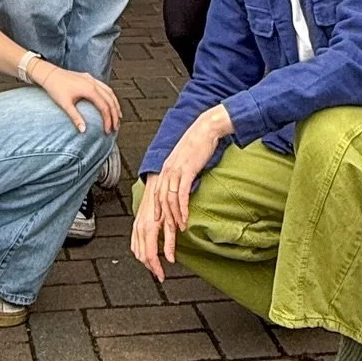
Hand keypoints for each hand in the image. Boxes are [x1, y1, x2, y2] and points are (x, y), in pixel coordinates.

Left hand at [33, 64, 120, 136]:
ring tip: (117, 115)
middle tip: (116, 126)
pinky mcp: (88, 77)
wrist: (49, 74)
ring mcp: (91, 79)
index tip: (107, 130)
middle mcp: (93, 83)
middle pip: (110, 100)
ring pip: (109, 92)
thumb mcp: (65, 104)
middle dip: (114, 114)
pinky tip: (109, 101)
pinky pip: (104, 86)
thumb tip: (83, 130)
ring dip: (115, 104)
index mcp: (90, 89)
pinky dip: (109, 95)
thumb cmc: (56, 88)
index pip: (104, 107)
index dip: (108, 120)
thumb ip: (75, 117)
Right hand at [131, 179, 177, 281]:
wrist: (155, 184)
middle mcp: (140, 229)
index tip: (162, 276)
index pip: (150, 255)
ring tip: (155, 265)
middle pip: (142, 256)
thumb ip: (170, 241)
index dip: (156, 268)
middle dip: (151, 267)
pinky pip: (134, 243)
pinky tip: (146, 253)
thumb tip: (171, 259)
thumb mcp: (170, 221)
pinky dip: (139, 252)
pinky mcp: (135, 224)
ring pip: (137, 251)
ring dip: (145, 260)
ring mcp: (136, 226)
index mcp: (148, 229)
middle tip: (160, 273)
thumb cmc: (164, 200)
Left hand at [147, 106, 230, 234]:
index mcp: (165, 169)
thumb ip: (181, 174)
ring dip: (174, 218)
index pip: (156, 195)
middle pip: (160, 201)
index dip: (156, 211)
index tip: (159, 225)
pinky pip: (181, 193)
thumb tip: (181, 188)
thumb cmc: (198, 145)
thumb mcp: (185, 161)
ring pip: (169, 200)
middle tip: (169, 231)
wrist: (206, 129)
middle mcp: (166, 170)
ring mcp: (175, 170)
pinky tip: (185, 219)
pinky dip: (182, 208)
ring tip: (179, 230)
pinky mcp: (186, 170)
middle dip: (163, 220)